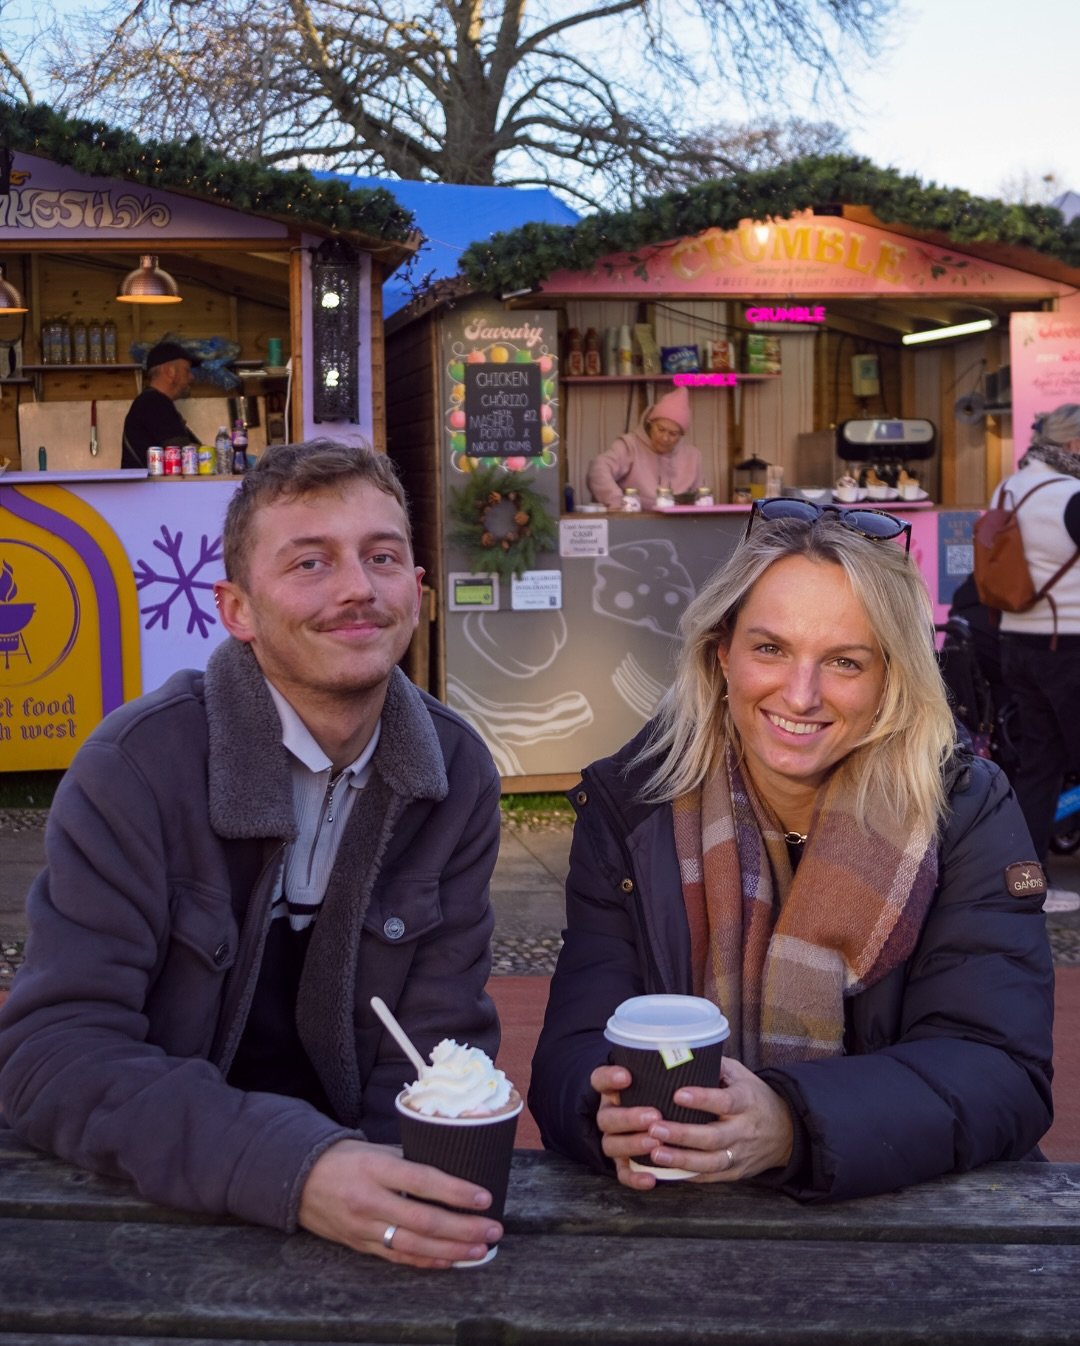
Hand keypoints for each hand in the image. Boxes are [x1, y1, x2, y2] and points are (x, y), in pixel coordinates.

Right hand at [298, 1139, 502, 1267]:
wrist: (299, 1180)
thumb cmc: (345, 1159)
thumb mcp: (376, 1148)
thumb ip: (410, 1158)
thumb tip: (450, 1164)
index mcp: (376, 1168)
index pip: (423, 1181)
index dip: (456, 1192)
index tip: (485, 1198)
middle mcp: (370, 1200)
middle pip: (424, 1220)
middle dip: (463, 1228)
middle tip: (493, 1230)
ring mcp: (364, 1227)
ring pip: (415, 1244)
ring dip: (452, 1250)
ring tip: (480, 1249)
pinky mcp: (360, 1246)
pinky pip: (399, 1257)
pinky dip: (427, 1260)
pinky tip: (450, 1260)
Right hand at [590, 1063, 663, 1189]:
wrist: (651, 1120)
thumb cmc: (659, 1091)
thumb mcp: (657, 1076)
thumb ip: (664, 1068)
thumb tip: (694, 1053)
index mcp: (612, 1090)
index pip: (600, 1079)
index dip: (609, 1078)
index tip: (627, 1076)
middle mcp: (609, 1114)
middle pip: (607, 1117)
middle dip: (629, 1117)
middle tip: (654, 1116)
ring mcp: (614, 1139)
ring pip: (611, 1144)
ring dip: (632, 1144)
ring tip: (655, 1144)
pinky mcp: (623, 1163)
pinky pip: (622, 1173)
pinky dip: (635, 1178)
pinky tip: (651, 1179)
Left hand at [643, 1057, 793, 1182]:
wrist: (786, 1131)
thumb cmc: (754, 1096)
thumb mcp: (741, 1075)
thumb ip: (716, 1066)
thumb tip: (684, 1053)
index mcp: (746, 1101)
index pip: (724, 1101)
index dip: (702, 1099)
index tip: (677, 1094)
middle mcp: (744, 1130)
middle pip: (713, 1137)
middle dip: (682, 1134)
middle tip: (654, 1127)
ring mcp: (740, 1155)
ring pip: (710, 1162)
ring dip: (681, 1159)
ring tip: (655, 1152)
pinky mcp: (735, 1173)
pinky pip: (710, 1177)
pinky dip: (688, 1175)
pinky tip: (665, 1170)